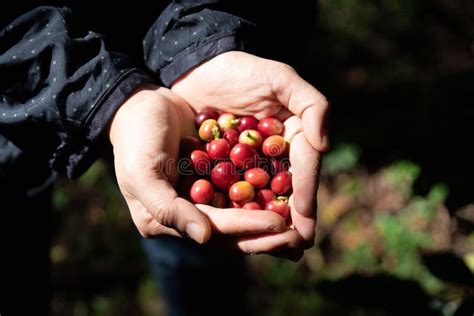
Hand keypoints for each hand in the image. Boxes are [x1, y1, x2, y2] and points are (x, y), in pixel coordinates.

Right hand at [109, 85, 302, 257]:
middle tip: (300, 237)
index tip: (280, 225)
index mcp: (166, 221)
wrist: (140, 106)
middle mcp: (186, 216)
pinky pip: (241, 193)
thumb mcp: (142, 174)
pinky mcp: (212, 181)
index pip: (214, 230)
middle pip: (231, 233)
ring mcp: (201, 199)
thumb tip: (203, 237)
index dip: (247, 228)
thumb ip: (168, 209)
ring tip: (300, 227)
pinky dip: (263, 197)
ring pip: (240, 216)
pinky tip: (288, 196)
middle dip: (266, 236)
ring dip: (269, 223)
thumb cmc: (136, 139)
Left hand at [172, 51, 329, 250]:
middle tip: (296, 247)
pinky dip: (235, 212)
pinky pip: (229, 194)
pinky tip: (237, 233)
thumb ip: (311, 105)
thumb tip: (323, 145)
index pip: (304, 169)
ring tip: (273, 248)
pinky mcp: (221, 169)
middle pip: (286, 192)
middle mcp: (273, 156)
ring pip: (260, 199)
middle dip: (292, 220)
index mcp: (292, 137)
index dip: (306, 193)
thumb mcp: (281, 78)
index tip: (306, 219)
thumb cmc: (241, 70)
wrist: (199, 68)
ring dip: (266, 224)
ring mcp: (247, 165)